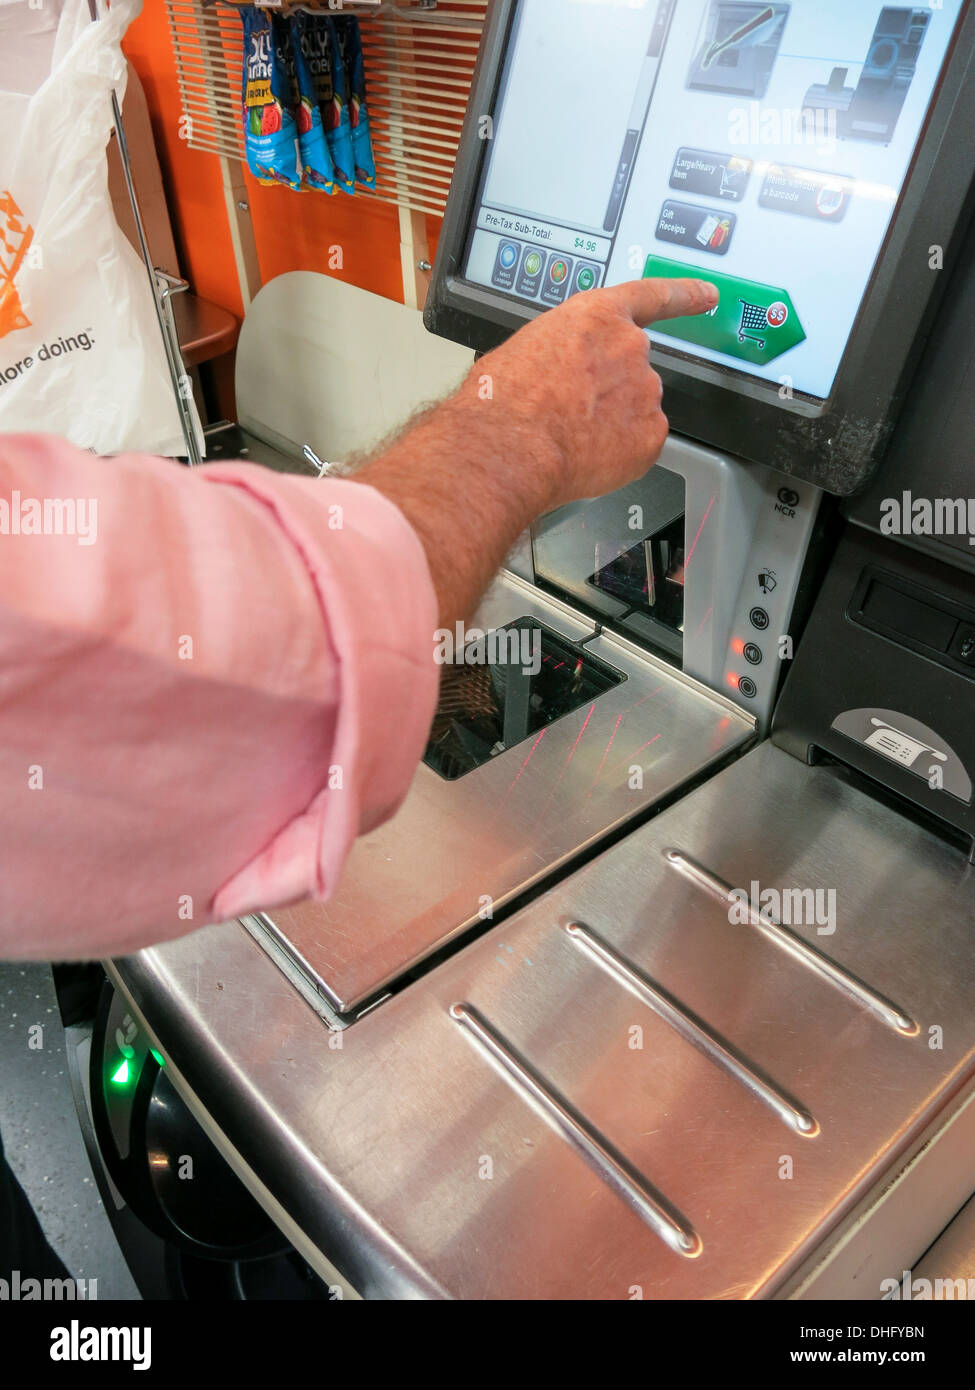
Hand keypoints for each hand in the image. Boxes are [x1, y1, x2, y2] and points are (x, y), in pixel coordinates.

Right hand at [460, 277, 718, 508]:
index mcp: (597, 317)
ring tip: (571, 436)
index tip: (708, 294)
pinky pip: (641, 444)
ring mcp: (646, 391)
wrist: (509, 447)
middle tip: (571, 412)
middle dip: (610, 390)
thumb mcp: (525, 349)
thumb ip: (562, 350)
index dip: (684, 295)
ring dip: (613, 422)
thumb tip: (559, 371)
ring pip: (636, 409)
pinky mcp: (652, 434)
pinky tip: (588, 456)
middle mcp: (630, 348)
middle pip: (633, 368)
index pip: (653, 297)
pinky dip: (620, 453)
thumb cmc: (504, 401)